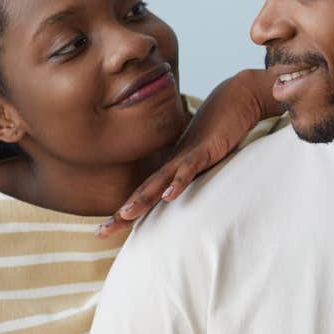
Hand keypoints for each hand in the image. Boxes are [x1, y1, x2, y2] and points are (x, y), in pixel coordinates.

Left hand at [96, 68, 275, 235]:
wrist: (233, 101)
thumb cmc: (217, 132)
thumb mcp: (201, 158)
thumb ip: (190, 174)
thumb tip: (181, 192)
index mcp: (170, 169)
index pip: (143, 195)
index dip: (124, 214)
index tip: (104, 231)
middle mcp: (172, 164)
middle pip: (143, 193)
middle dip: (122, 214)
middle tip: (100, 232)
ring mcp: (186, 156)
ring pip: (160, 181)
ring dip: (142, 198)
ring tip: (125, 215)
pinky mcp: (205, 150)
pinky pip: (189, 168)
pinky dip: (179, 182)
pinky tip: (169, 195)